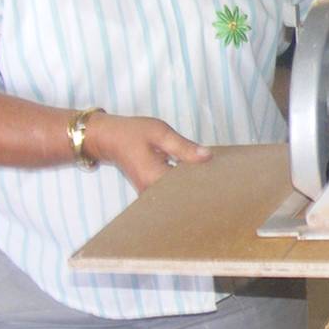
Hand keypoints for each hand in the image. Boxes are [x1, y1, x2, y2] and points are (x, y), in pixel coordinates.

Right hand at [85, 112, 211, 191]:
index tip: (220, 175)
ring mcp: (149, 194)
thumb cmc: (133, 133)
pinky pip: (170, 192)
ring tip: (207, 175)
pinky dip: (181, 184)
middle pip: (184, 195)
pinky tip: (192, 175)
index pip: (188, 187)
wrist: (108, 139)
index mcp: (155, 177)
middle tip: (218, 175)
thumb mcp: (160, 133)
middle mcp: (151, 191)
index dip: (205, 180)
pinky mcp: (150, 192)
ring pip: (177, 195)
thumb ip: (184, 146)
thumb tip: (208, 156)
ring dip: (191, 185)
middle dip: (200, 185)